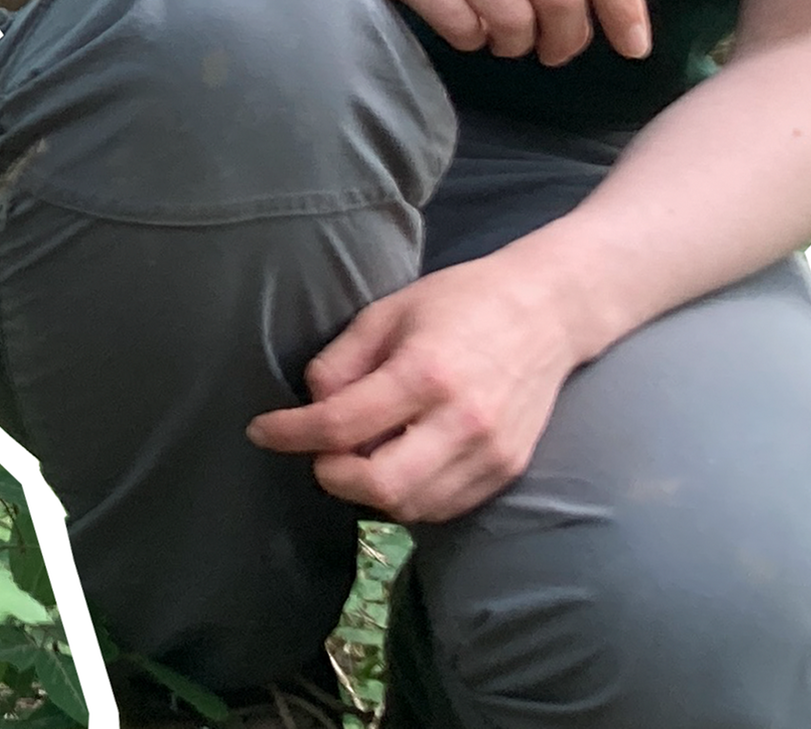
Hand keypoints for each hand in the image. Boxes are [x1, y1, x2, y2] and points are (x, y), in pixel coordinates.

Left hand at [245, 254, 589, 522]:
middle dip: (332, 475)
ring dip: (368, 492)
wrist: (549, 311)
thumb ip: (341, 361)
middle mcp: (461, 421)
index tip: (261, 431)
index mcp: (425, 372)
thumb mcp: (388, 312)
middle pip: (378, 486)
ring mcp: (490, 453)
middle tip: (319, 451)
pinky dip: (407, 499)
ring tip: (357, 456)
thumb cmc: (461, 302)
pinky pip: (443, 508)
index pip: (342, 424)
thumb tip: (311, 406)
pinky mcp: (507, 471)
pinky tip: (396, 466)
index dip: (290, 433)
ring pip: (410, 507)